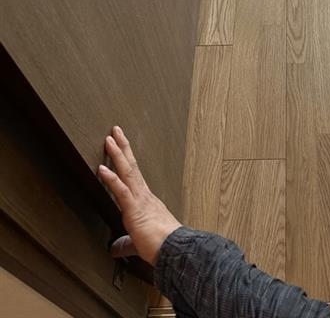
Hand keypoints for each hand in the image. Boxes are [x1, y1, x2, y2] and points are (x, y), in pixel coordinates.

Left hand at [98, 126, 181, 264]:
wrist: (175, 250)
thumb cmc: (161, 246)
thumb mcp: (138, 242)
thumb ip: (125, 243)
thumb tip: (115, 248)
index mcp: (145, 201)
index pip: (133, 175)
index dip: (126, 160)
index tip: (120, 147)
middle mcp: (143, 195)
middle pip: (131, 166)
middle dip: (123, 148)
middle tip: (115, 131)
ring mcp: (139, 200)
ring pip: (127, 172)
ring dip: (117, 154)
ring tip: (109, 139)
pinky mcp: (134, 209)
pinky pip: (121, 191)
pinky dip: (111, 178)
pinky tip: (102, 168)